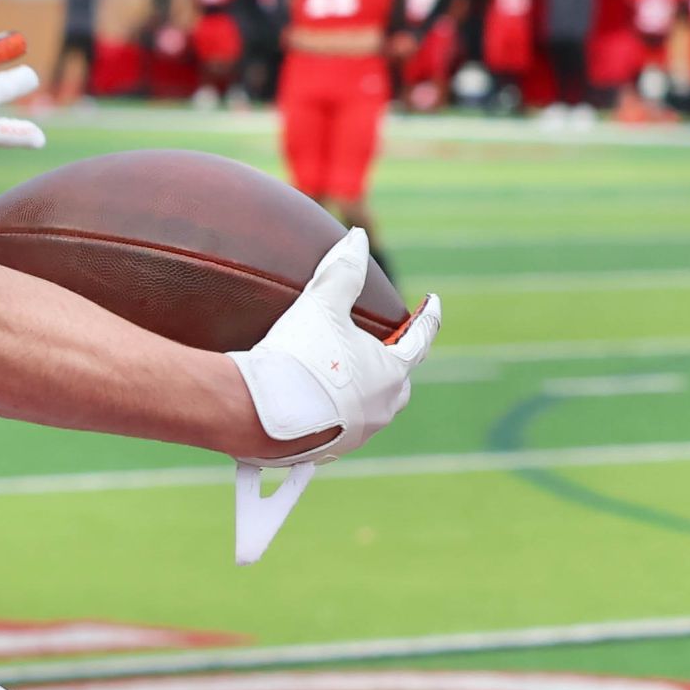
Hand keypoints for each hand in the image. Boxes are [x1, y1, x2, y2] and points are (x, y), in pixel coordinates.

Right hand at [229, 229, 439, 465]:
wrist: (257, 413)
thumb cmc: (298, 358)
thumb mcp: (322, 305)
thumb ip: (343, 271)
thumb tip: (358, 238)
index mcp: (390, 373)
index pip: (420, 339)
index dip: (427, 317)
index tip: (432, 303)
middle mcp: (380, 408)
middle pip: (399, 383)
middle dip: (395, 366)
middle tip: (384, 350)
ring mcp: (354, 435)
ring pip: (370, 410)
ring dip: (362, 393)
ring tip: (344, 380)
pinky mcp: (324, 451)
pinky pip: (337, 429)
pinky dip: (331, 414)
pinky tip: (311, 405)